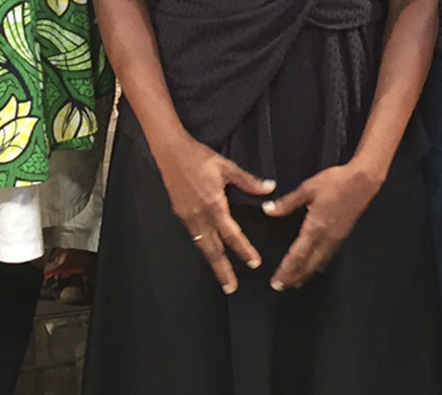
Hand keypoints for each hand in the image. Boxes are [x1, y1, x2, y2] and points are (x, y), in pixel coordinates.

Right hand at [148, 132, 272, 294]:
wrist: (170, 152)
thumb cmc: (200, 158)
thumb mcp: (227, 167)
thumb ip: (248, 181)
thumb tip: (271, 188)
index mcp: (214, 205)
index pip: (231, 233)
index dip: (243, 249)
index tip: (254, 263)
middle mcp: (200, 216)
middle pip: (213, 249)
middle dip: (223, 269)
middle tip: (231, 288)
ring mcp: (188, 217)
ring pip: (202, 246)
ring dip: (212, 263)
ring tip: (221, 279)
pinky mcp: (180, 214)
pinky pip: (194, 237)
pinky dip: (203, 249)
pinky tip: (208, 253)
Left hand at [262, 160, 381, 290]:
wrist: (363, 181)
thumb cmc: (335, 182)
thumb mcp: (307, 189)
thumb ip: (287, 203)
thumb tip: (267, 210)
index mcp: (315, 228)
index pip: (297, 255)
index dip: (286, 270)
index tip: (276, 281)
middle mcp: (326, 238)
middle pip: (308, 265)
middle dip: (293, 277)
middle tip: (280, 287)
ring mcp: (336, 239)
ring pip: (318, 264)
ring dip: (305, 274)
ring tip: (294, 282)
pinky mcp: (342, 236)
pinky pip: (327, 257)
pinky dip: (317, 266)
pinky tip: (314, 268)